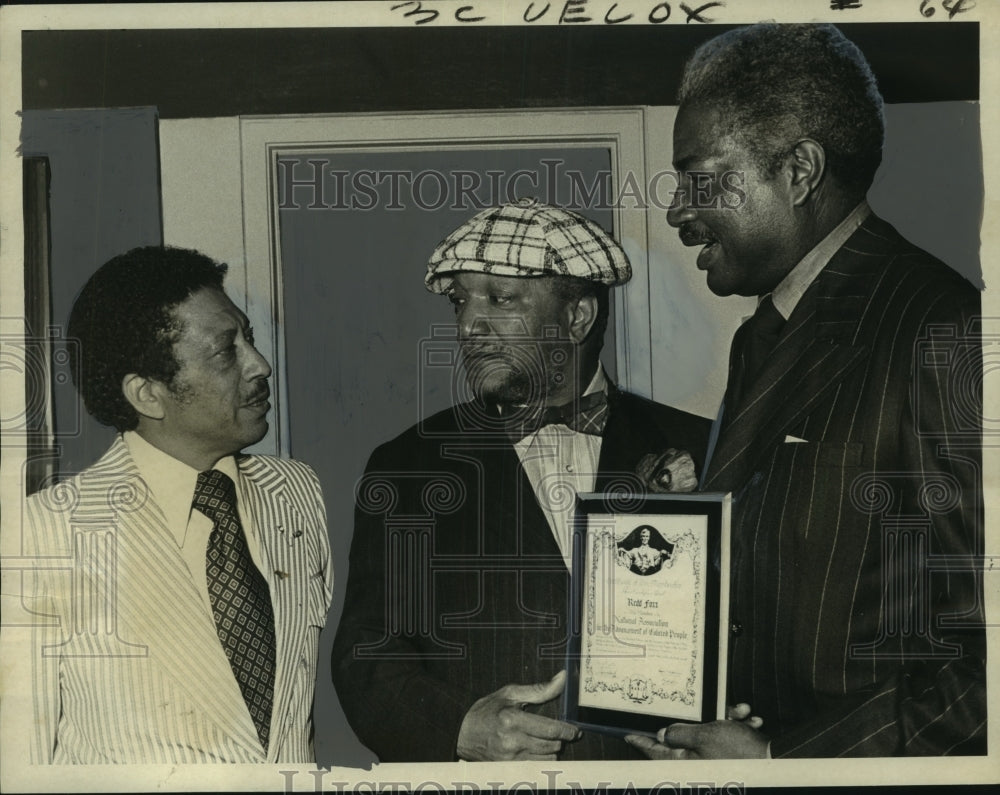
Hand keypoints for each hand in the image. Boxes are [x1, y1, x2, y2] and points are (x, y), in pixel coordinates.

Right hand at [456, 670, 581, 760]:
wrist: (462, 732)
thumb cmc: (487, 710)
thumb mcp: (510, 693)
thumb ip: (539, 689)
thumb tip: (562, 678)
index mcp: (512, 720)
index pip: (550, 729)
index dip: (567, 731)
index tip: (575, 731)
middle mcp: (512, 741)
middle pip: (551, 745)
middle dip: (559, 739)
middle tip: (558, 732)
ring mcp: (510, 758)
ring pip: (547, 759)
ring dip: (552, 750)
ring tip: (545, 740)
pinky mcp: (508, 768)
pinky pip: (536, 767)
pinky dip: (542, 759)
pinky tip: (537, 750)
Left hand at [625, 703, 766, 759]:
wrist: (774, 758)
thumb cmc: (738, 750)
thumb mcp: (704, 735)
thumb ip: (680, 733)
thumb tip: (663, 733)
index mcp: (684, 760)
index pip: (655, 750)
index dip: (641, 740)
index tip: (626, 733)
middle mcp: (696, 761)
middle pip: (688, 735)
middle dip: (705, 718)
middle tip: (724, 709)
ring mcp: (713, 759)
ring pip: (711, 731)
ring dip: (728, 719)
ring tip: (741, 714)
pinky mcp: (729, 755)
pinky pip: (727, 736)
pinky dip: (737, 726)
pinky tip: (750, 721)